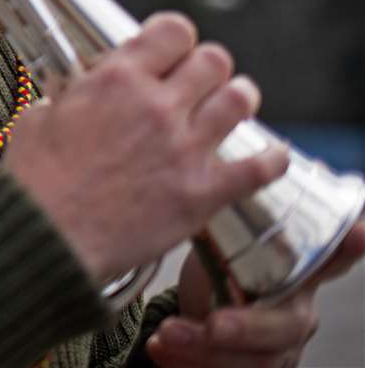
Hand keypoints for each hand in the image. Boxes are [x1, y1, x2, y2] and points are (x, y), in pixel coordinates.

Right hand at [4, 12, 288, 280]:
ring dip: (237, 98)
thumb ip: (70, 95)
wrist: (46, 236)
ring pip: (239, 101)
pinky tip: (273, 155)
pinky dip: (271, 159)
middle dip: (207, 66)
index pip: (173, 31)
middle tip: (199, 80)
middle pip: (214, 60)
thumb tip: (79, 90)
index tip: (170, 48)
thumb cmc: (35, 180)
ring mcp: (185, 149)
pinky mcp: (201, 193)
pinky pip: (259, 169)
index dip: (174, 37)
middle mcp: (157, 106)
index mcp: (117, 80)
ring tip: (232, 103)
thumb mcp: (38, 116)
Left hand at [146, 218, 364, 366]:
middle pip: (286, 326)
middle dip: (248, 328)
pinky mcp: (254, 366)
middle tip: (213, 325)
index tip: (359, 231)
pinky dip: (188, 364)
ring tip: (167, 336)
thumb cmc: (222, 264)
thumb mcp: (225, 235)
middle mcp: (296, 310)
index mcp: (296, 271)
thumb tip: (218, 157)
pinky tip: (159, 352)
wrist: (200, 307)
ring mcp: (279, 345)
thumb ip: (228, 206)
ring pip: (258, 360)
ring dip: (207, 350)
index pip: (330, 259)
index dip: (347, 247)